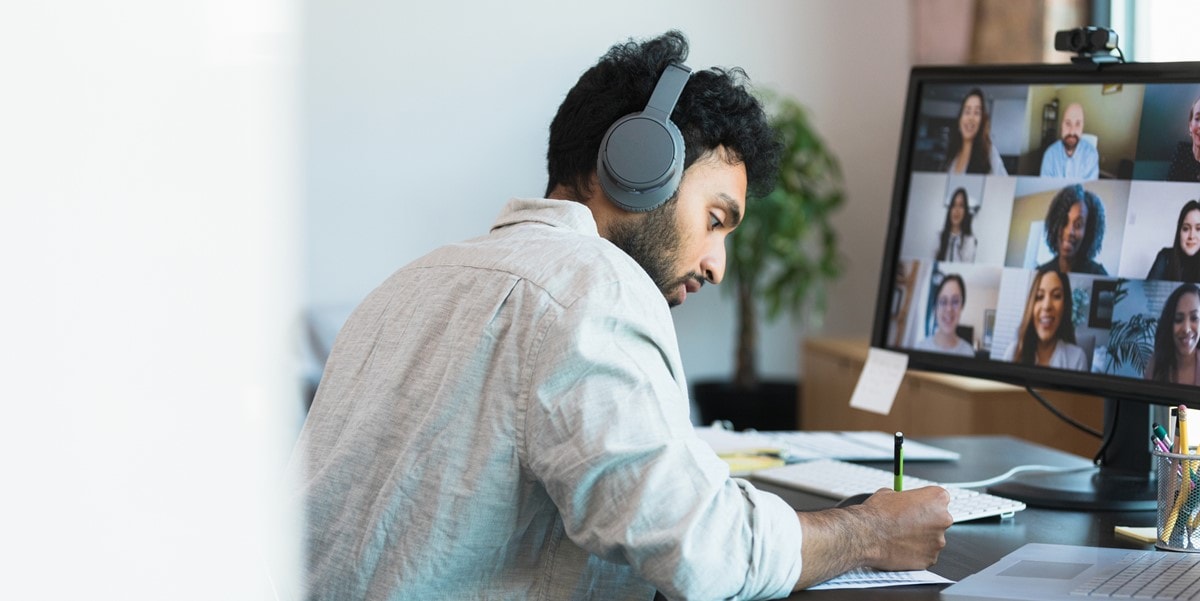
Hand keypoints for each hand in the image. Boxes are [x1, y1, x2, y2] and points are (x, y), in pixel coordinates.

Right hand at [792, 486, 951, 589]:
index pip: (940, 498)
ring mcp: (938, 541)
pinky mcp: (930, 559)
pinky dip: (915, 553)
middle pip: (939, 519)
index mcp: (937, 498)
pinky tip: (900, 548)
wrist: (865, 535)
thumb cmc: (876, 514)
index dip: (925, 503)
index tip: (917, 507)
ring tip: (899, 537)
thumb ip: (904, 497)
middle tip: (907, 523)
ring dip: (920, 538)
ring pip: (932, 539)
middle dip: (925, 521)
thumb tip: (902, 501)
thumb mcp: (889, 493)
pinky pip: (926, 555)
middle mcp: (943, 519)